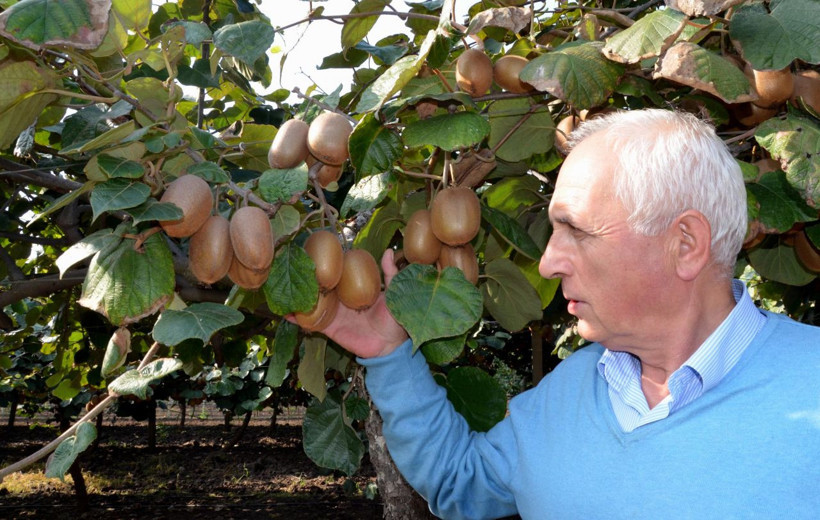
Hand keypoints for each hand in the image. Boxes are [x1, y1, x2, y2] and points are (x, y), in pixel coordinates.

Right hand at [293, 249, 408, 357]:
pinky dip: (296, 318)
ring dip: (298, 295)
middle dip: (307, 276)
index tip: (313, 250)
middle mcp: (340, 298)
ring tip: (282, 285)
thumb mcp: (394, 292)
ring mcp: (333, 312)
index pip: (338, 271)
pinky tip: (283, 311)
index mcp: (354, 286)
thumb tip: (388, 251)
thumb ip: (389, 273)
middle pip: (321, 284)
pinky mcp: (329, 328)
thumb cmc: (394, 317)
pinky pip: (310, 322)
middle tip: (292, 264)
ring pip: (311, 301)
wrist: (390, 345)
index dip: (327, 262)